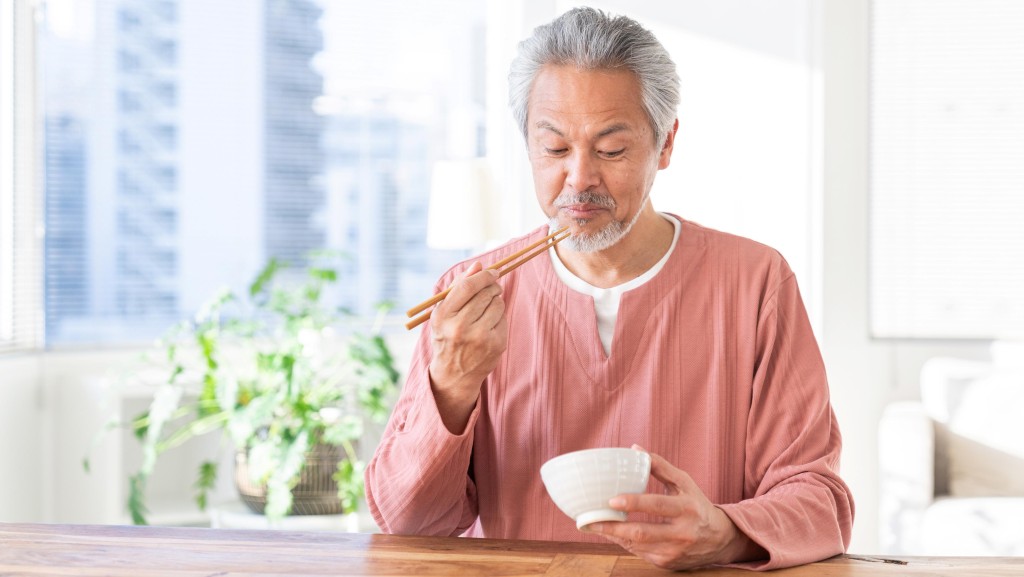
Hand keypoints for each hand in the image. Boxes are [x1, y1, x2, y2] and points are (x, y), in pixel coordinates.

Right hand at [428, 261, 507, 433]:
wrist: (453, 374)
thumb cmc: (447, 336)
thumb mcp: (443, 312)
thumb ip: (458, 286)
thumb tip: (478, 265)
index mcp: (443, 316)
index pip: (468, 286)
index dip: (483, 275)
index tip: (493, 271)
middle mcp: (460, 327)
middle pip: (486, 293)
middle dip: (492, 286)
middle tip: (492, 287)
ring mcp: (480, 337)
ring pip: (498, 303)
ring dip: (496, 300)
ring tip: (486, 309)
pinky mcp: (496, 344)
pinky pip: (504, 317)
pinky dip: (499, 316)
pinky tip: (489, 324)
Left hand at [585, 446, 765, 569]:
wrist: (720, 539)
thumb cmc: (697, 505)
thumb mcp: (684, 483)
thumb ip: (660, 466)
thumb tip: (635, 450)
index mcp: (687, 508)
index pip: (658, 505)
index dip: (634, 502)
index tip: (612, 499)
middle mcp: (682, 532)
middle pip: (643, 532)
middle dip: (613, 527)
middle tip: (590, 520)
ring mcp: (675, 551)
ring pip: (638, 546)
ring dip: (614, 536)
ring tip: (594, 525)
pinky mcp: (668, 563)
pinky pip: (640, 553)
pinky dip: (624, 543)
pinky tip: (613, 534)